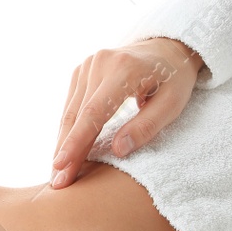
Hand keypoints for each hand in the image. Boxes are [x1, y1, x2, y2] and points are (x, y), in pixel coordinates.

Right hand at [49, 37, 202, 189]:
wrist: (166, 48)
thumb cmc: (174, 79)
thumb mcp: (172, 104)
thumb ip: (146, 126)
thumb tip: (117, 151)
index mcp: (124, 69)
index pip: (94, 112)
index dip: (77, 142)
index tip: (63, 166)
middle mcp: (100, 63)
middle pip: (77, 114)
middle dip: (66, 150)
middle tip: (58, 182)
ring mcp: (87, 65)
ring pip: (70, 112)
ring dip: (63, 143)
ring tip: (58, 173)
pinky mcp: (81, 71)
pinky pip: (71, 105)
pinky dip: (68, 129)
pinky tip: (65, 151)